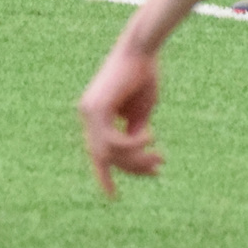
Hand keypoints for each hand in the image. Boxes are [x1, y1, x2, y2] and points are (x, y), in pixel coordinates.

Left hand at [77, 40, 165, 197]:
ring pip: (109, 153)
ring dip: (136, 160)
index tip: (113, 197)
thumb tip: (133, 156)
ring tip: (159, 155)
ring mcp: (89, 112)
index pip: (98, 152)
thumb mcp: (139, 112)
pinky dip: (133, 145)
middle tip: (159, 168)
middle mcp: (87, 115)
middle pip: (105, 157)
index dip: (104, 176)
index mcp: (96, 116)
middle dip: (133, 168)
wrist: (142, 50)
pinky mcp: (97, 108)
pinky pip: (113, 142)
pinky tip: (149, 135)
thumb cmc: (143, 76)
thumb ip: (133, 133)